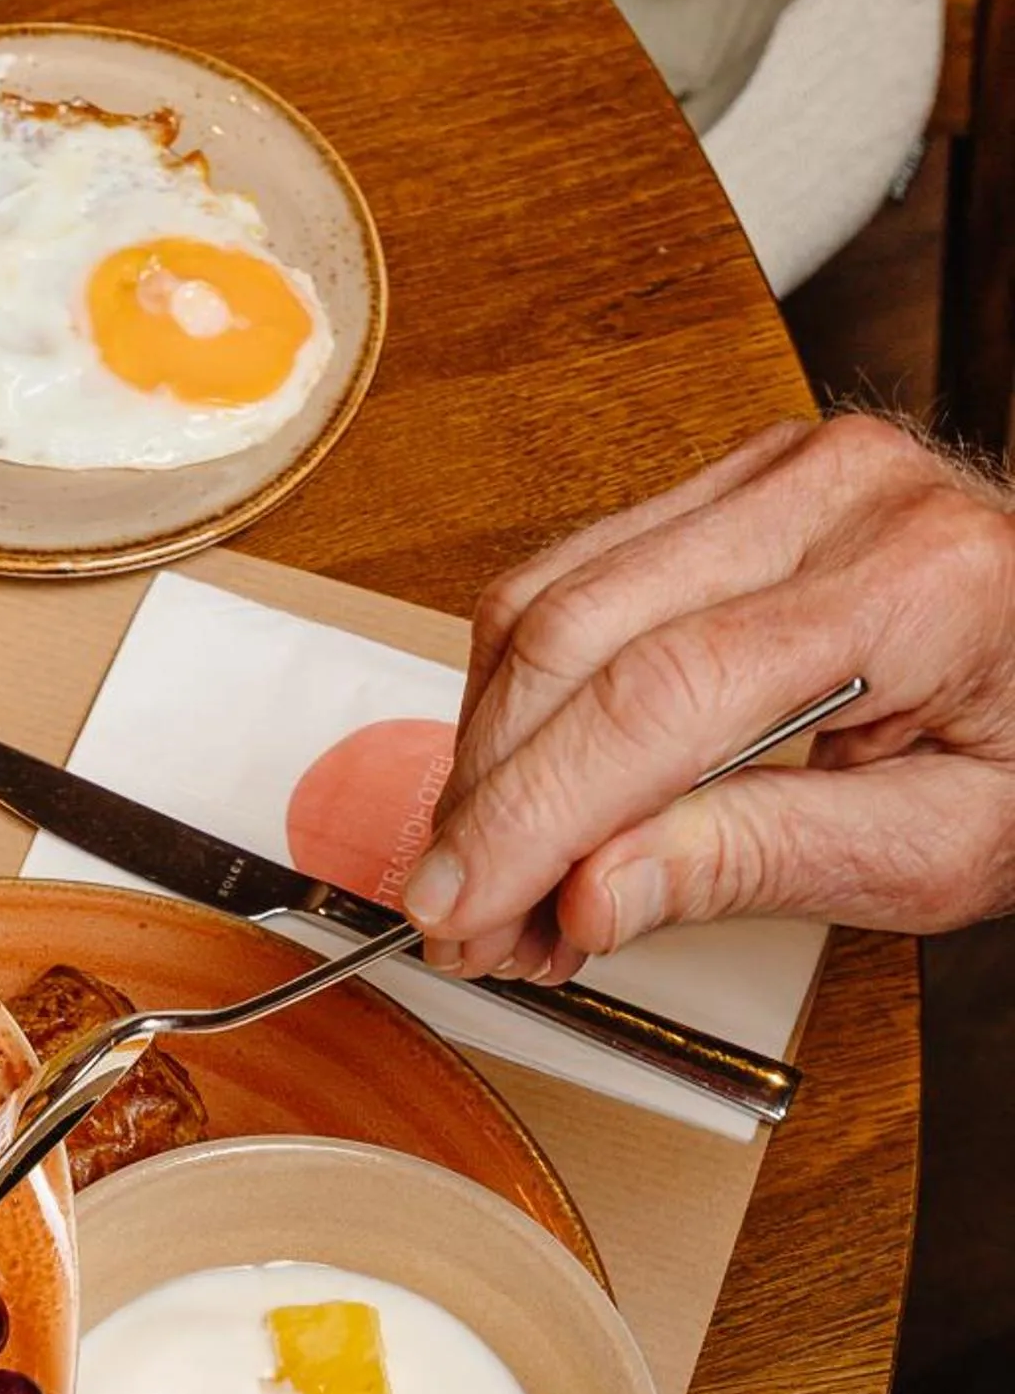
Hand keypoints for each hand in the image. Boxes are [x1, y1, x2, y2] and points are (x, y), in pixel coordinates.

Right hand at [401, 414, 1014, 979]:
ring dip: (492, 756)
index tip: (458, 909)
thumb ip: (761, 861)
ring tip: (499, 881)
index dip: (532, 815)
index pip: (659, 696)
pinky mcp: (733, 487)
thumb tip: (591, 895)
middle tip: (464, 921)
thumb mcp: (936, 849)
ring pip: (550, 601)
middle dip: (492, 798)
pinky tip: (528, 796)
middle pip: (580, 634)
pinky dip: (523, 700)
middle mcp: (836, 493)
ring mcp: (777, 472)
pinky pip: (573, 579)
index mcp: (915, 580)